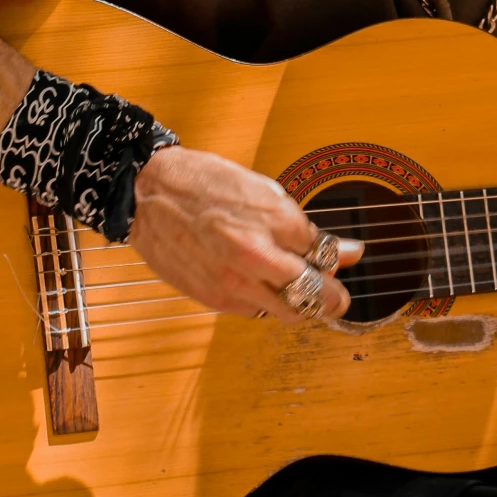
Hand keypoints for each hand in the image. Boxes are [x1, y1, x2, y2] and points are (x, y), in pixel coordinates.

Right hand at [129, 146, 362, 323]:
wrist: (149, 193)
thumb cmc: (205, 183)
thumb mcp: (264, 191)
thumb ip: (303, 227)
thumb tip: (347, 250)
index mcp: (274, 221)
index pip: (326, 255)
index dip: (339, 257)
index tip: (346, 256)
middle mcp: (255, 257)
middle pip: (315, 297)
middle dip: (332, 299)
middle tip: (337, 297)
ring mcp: (233, 283)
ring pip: (288, 313)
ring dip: (301, 305)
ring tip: (297, 288)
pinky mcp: (213, 298)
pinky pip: (255, 311)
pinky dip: (265, 302)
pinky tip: (258, 282)